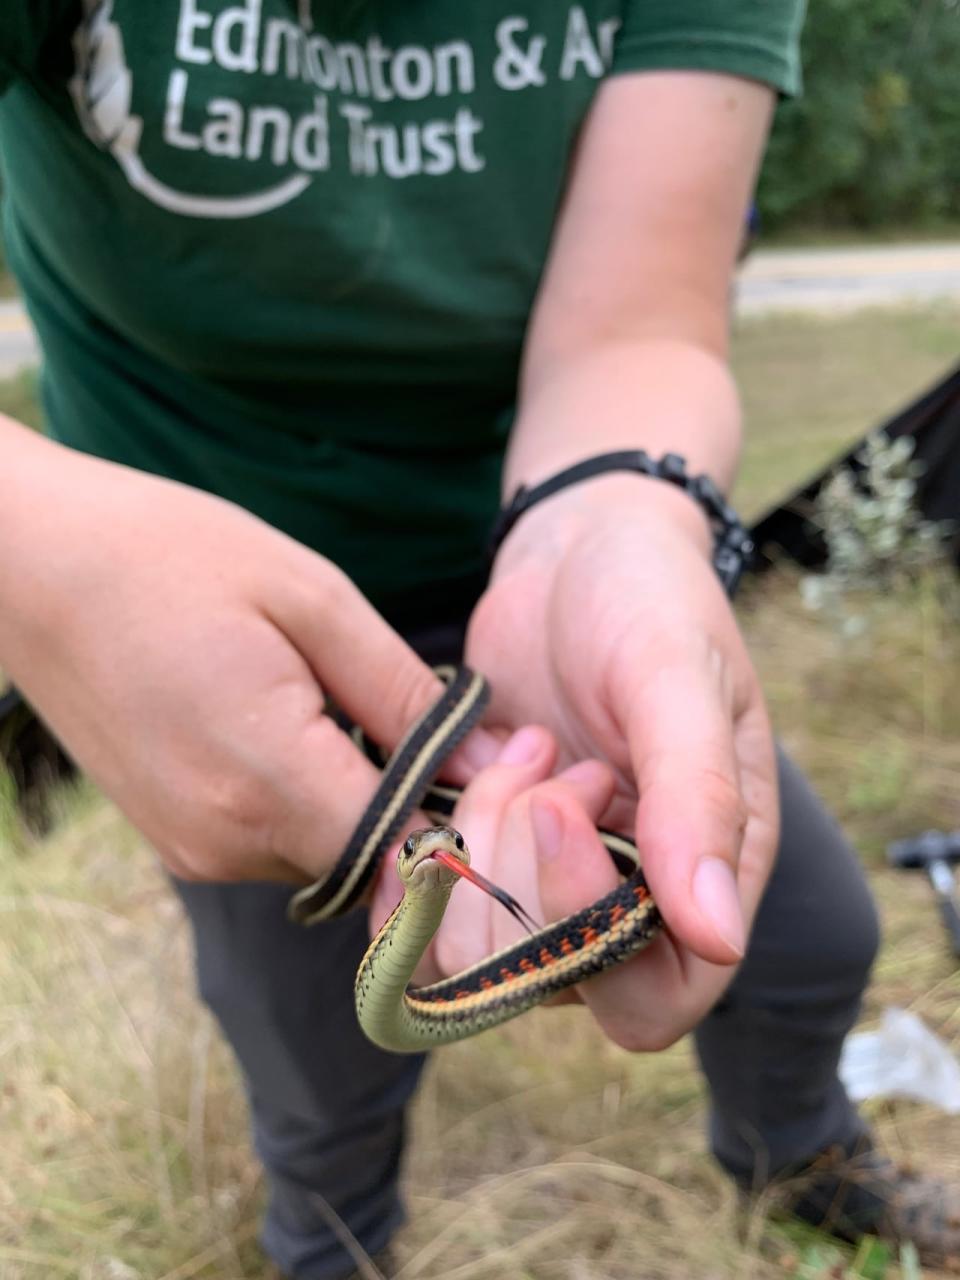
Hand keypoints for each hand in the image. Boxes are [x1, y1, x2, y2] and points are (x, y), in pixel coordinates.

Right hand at [0, 435, 499, 883]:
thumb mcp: (313, 599)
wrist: (34, 566)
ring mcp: (194, 848)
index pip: (408, 853)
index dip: (470, 816)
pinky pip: (279, 840)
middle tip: (447, 725)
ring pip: (329, 853)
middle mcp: (226, 841)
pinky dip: (313, 799)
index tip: (509, 763)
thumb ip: (405, 693)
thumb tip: (485, 762)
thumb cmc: (174, 559)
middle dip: (424, 805)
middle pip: (374, 860)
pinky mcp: (177, 839)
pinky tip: (304, 726)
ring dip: (365, 799)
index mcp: (266, 781)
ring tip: (356, 706)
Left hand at [445, 476, 777, 1051]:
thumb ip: (698, 801)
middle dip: (520, 867)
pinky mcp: (483, 855)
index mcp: (705, 877)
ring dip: (473, 848)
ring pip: (471, 953)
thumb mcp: (681, 683)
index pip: (652, 997)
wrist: (581, 551)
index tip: (557, 803)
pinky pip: (421, 913)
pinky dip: (415, 858)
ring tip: (514, 751)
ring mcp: (546, 885)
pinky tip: (445, 779)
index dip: (589, 926)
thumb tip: (720, 939)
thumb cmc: (653, 603)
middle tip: (544, 756)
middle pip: (546, 979)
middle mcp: (627, 903)